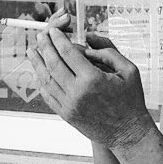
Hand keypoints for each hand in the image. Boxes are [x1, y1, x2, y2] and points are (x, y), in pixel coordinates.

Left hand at [30, 14, 153, 150]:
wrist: (127, 133)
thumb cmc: (130, 100)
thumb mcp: (128, 70)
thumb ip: (108, 50)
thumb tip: (87, 38)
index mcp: (92, 79)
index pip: (68, 52)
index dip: (58, 39)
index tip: (54, 31)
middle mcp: (77, 92)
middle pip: (53, 64)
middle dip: (45, 47)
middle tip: (40, 36)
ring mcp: (69, 105)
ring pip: (46, 80)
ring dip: (37, 63)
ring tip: (32, 51)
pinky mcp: (65, 115)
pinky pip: (48, 95)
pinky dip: (42, 82)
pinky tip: (40, 73)